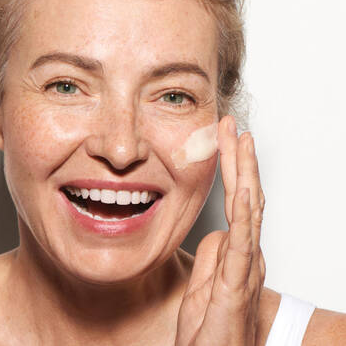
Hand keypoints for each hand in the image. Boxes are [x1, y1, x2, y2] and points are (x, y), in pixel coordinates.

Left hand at [175, 116, 265, 345]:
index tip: (224, 139)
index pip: (235, 200)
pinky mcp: (236, 284)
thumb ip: (213, 256)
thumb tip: (216, 232)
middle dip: (237, 158)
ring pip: (248, 210)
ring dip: (244, 173)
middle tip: (232, 127)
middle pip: (244, 196)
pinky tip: (243, 188)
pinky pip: (242, 243)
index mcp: (235, 252)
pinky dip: (244, 213)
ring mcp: (244, 267)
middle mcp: (245, 254)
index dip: (232, 168)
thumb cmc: (211, 332)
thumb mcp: (204, 286)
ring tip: (240, 140)